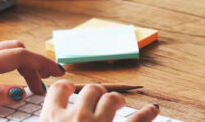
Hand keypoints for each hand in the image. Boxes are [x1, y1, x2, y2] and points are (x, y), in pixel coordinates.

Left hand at [0, 40, 65, 108]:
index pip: (20, 55)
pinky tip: (11, 80)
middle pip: (18, 50)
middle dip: (36, 64)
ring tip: (32, 86)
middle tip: (44, 85)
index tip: (56, 73)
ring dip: (25, 64)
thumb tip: (20, 92)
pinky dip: (13, 64)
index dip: (41, 62)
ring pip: (8, 51)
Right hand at [40, 81, 159, 121]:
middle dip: (97, 92)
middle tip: (99, 101)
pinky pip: (137, 121)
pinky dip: (147, 114)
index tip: (69, 88)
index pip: (57, 90)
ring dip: (116, 99)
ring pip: (112, 98)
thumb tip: (51, 119)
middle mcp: (76, 118)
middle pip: (90, 90)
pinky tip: (153, 109)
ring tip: (119, 104)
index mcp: (51, 120)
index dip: (65, 87)